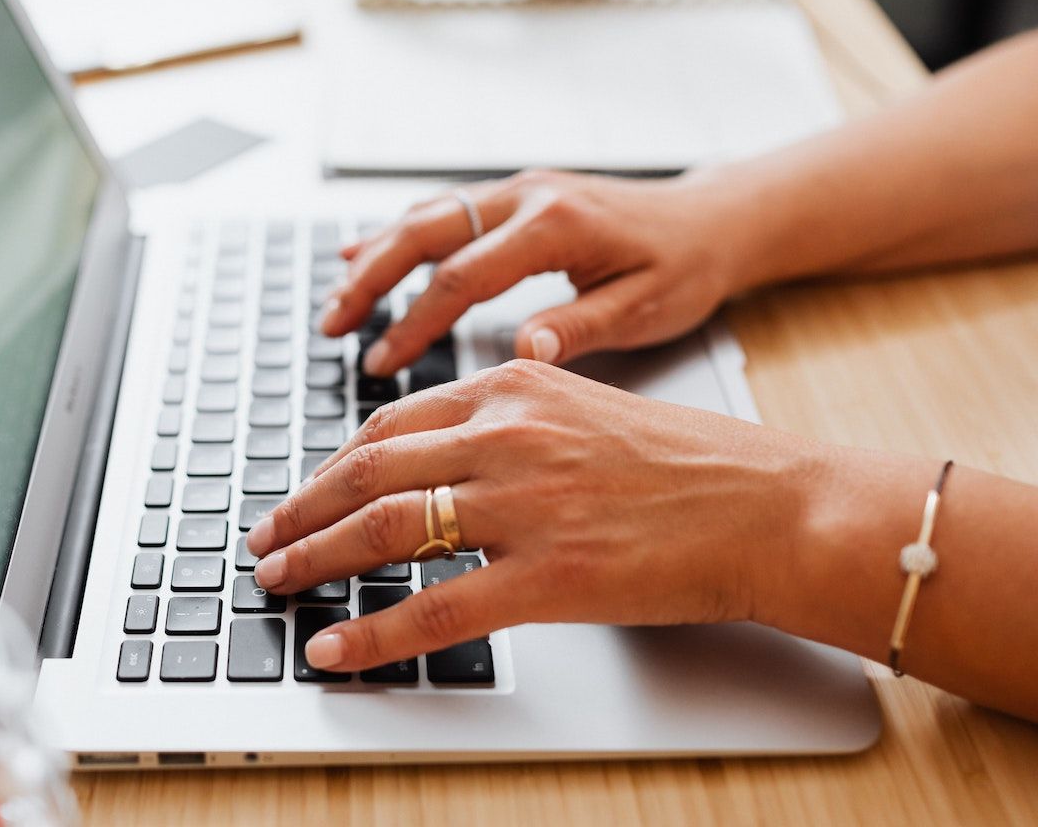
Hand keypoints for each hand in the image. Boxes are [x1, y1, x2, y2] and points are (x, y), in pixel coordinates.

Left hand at [243, 360, 832, 672]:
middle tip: (265, 541)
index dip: (332, 465)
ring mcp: (526, 506)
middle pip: (370, 471)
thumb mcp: (588, 410)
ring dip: (318, 558)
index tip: (302, 493)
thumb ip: (515, 420)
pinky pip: (438, 609)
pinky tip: (337, 646)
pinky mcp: (551, 576)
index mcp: (515, 391)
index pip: (391, 424)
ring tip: (279, 583)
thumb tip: (451, 450)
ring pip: (387, 530)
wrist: (772, 506)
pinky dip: (375, 632)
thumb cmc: (692, 466)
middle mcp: (509, 436)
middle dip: (302, 510)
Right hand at [323, 169, 751, 375]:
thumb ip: (580, 326)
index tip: (383, 361)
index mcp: (556, 224)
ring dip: (377, 258)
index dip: (416, 321)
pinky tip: (364, 256)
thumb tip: (525, 350)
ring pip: (427, 216)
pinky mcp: (517, 197)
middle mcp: (529, 195)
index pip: (463, 275)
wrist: (713, 220)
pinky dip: (400, 236)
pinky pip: (444, 212)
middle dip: (373, 281)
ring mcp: (518, 190)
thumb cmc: (685, 267)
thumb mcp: (645, 307)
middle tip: (332, 327)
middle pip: (425, 232)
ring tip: (337, 304)